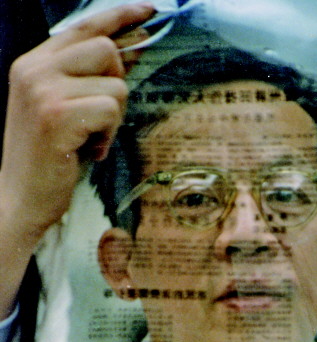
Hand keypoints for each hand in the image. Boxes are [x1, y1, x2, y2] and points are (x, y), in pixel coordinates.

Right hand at [0, 3, 152, 315]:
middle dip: (118, 86)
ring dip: (114, 117)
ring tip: (91, 139)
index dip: (120, 14)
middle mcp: (35, 68)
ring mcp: (44, 90)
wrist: (20, 200)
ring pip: (115, 84)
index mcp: (34, 63)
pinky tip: (90, 151)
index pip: (84, 25)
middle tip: (102, 119)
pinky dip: (109, 135)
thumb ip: (88, 80)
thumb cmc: (48, 160)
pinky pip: (111, 109)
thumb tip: (131, 51)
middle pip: (107, 49)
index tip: (148, 9)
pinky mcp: (58, 115)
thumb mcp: (65, 110)